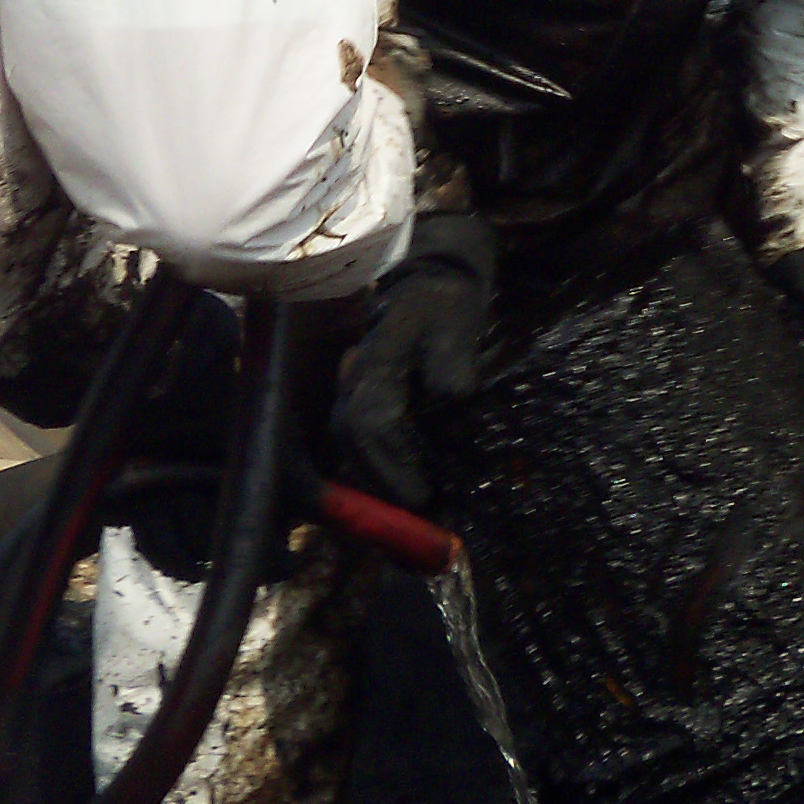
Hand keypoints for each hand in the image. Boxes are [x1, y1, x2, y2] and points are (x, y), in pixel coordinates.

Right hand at [330, 211, 494, 510]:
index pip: (371, 421)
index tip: (422, 498)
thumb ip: (451, 364)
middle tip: (419, 520)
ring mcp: (346, 390)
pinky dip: (373, 471)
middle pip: (351, 441)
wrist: (426, 284)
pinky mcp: (353, 400)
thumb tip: (451, 399)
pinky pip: (354, 441)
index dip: (393, 465)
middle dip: (382, 485)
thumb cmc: (445, 309)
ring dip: (375, 482)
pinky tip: (397, 497)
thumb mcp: (456, 327)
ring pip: (347, 446)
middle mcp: (351, 379)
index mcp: (375, 360)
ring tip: (409, 518)